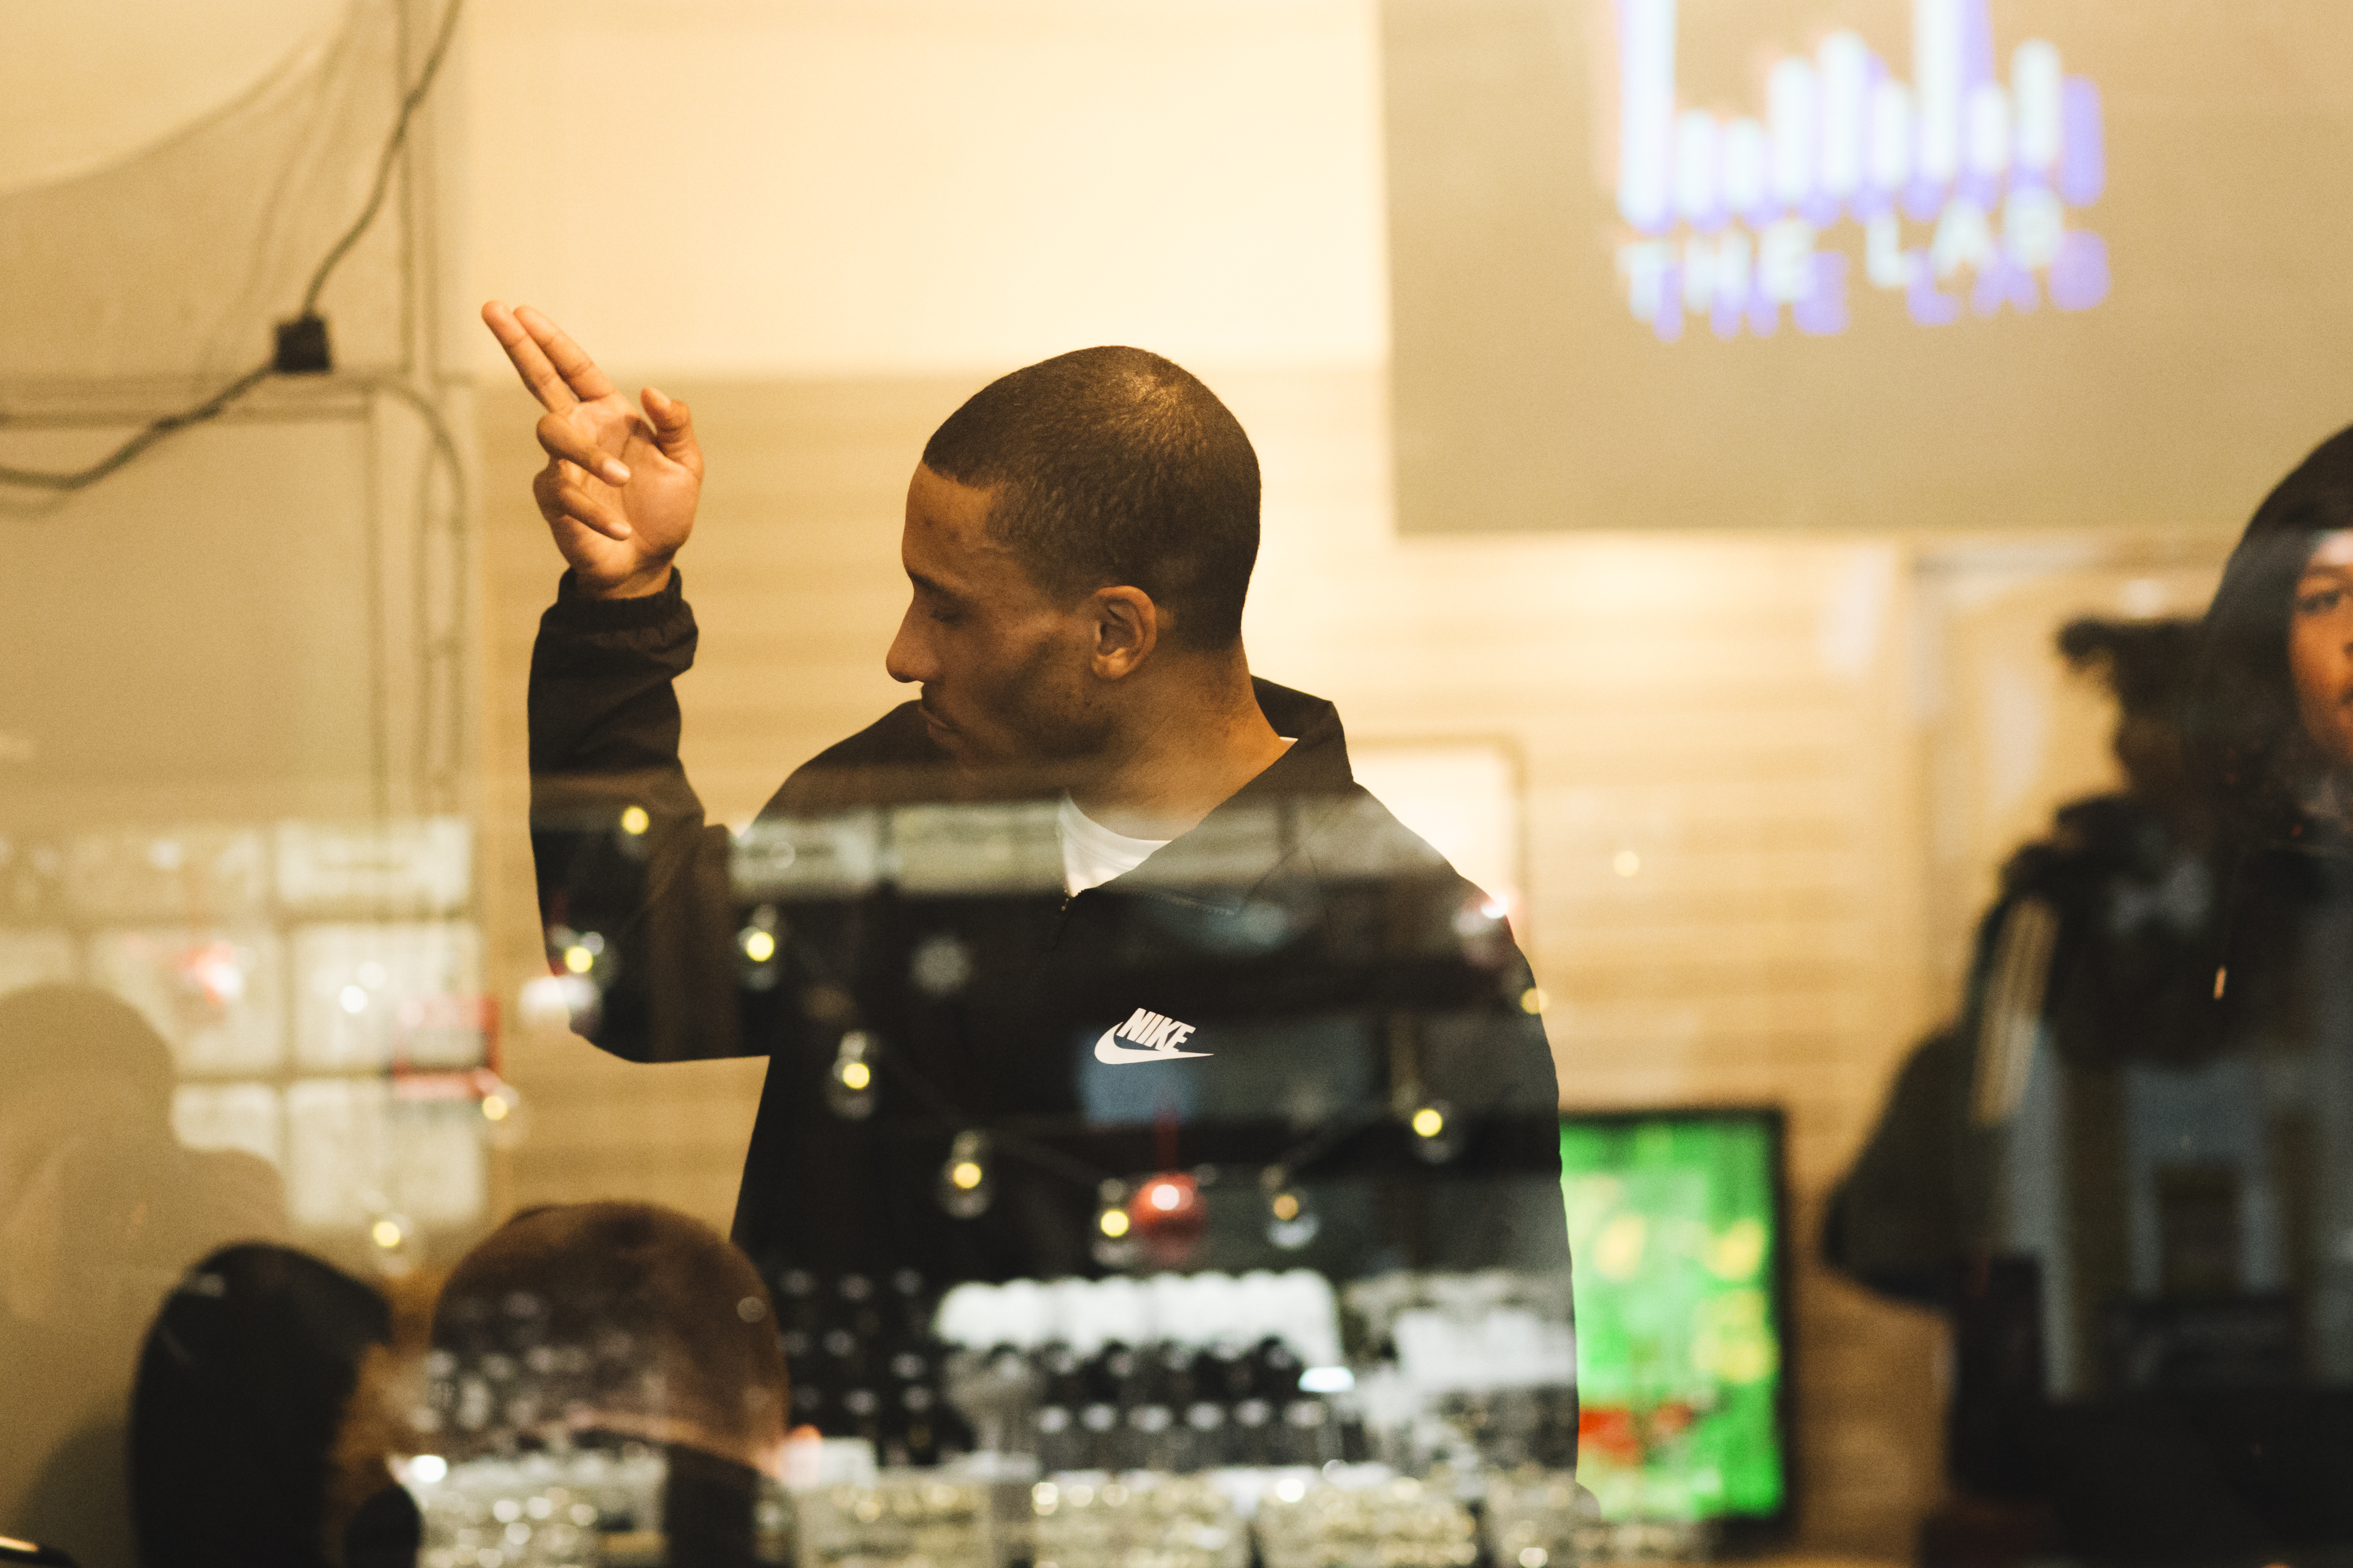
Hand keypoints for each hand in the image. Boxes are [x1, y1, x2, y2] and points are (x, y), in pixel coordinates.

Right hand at [482, 301, 702, 597]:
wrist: (647, 562)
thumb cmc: (663, 509)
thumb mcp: (684, 464)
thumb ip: (675, 424)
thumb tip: (652, 391)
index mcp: (608, 414)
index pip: (573, 368)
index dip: (549, 340)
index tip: (521, 309)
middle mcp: (580, 431)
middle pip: (539, 381)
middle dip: (517, 346)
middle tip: (491, 309)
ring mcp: (561, 463)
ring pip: (553, 434)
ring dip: (590, 455)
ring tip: (624, 480)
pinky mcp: (554, 499)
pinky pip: (566, 492)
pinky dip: (597, 511)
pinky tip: (620, 528)